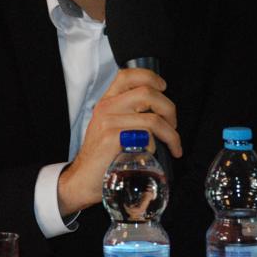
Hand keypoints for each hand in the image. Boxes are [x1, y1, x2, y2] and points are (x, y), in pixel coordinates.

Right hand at [57, 68, 181, 215]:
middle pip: (148, 94)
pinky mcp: (113, 139)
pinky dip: (155, 147)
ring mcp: (109, 123)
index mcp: (107, 102)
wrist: (82, 180)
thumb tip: (158, 112)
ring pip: (153, 119)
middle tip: (173, 126)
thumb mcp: (109, 128)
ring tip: (173, 145)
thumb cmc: (102, 156)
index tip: (163, 87)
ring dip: (171, 134)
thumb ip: (127, 116)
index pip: (127, 75)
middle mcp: (107, 108)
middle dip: (170, 110)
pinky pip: (146, 137)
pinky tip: (152, 156)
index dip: (150, 77)